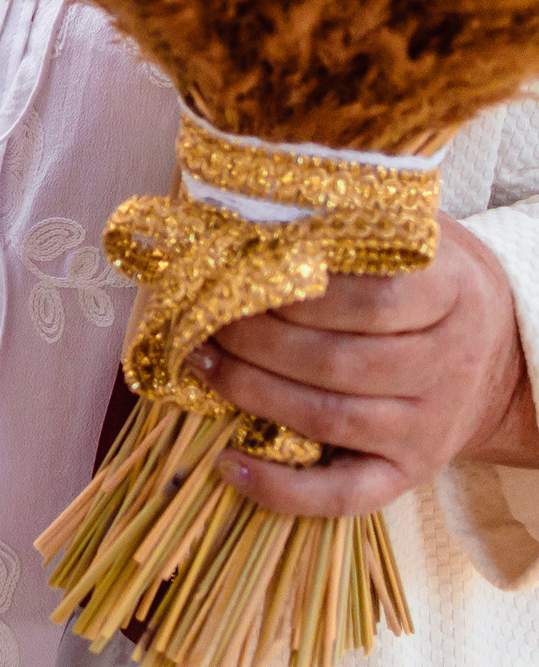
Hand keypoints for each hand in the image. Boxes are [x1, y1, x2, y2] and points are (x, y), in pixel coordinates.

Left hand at [191, 214, 538, 515]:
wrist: (503, 355)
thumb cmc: (429, 280)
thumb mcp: (412, 236)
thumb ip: (351, 223)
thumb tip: (252, 204)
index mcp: (452, 297)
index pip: (372, 300)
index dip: (298, 291)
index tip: (241, 271)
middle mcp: (448, 367)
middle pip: (340, 361)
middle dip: (256, 339)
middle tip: (202, 315)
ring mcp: (429, 427)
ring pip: (332, 419)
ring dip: (252, 392)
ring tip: (198, 361)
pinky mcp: (408, 472)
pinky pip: (346, 495)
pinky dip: (283, 490)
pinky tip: (227, 464)